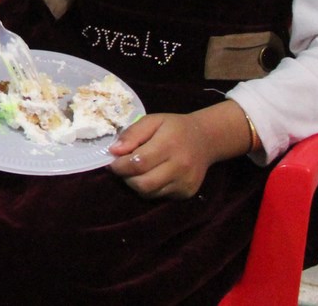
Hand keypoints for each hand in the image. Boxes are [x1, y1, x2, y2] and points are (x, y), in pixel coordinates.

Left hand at [106, 101, 253, 198]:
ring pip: (150, 193)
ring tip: (136, 171)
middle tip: (122, 168)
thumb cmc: (174, 128)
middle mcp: (179, 166)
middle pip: (143, 183)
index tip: (112, 161)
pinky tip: (151, 175)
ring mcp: (184, 182)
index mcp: (169, 145)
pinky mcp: (187, 193)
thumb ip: (132, 134)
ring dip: (136, 184)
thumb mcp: (152, 121)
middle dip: (126, 178)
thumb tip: (114, 151)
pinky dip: (149, 188)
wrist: (205, 139)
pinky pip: (159, 196)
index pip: (138, 163)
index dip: (120, 165)